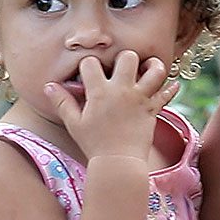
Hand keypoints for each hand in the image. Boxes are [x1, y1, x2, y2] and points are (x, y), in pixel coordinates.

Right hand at [44, 51, 178, 161]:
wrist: (118, 163)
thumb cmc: (93, 143)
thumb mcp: (74, 123)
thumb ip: (62, 102)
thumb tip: (49, 86)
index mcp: (100, 92)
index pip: (92, 63)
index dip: (89, 65)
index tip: (89, 74)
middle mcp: (122, 90)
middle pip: (128, 57)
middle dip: (125, 58)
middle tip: (122, 68)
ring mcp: (140, 98)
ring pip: (155, 70)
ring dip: (153, 67)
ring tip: (147, 70)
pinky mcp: (153, 108)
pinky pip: (167, 93)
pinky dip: (170, 89)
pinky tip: (171, 85)